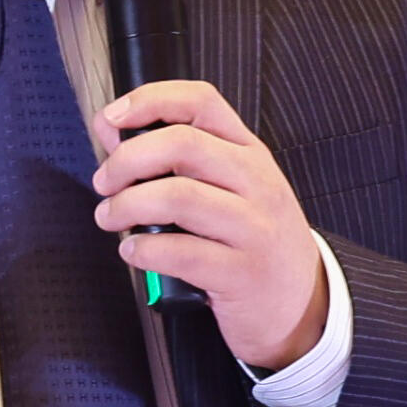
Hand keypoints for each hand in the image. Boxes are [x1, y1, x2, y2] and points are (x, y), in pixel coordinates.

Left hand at [88, 82, 328, 370]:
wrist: (302, 305)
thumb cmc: (252, 241)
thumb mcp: (230, 190)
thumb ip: (176, 160)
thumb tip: (112, 134)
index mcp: (249, 153)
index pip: (201, 102)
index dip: (149, 101)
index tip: (112, 118)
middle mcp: (256, 183)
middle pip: (182, 145)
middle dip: (127, 160)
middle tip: (104, 183)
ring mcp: (254, 228)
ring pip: (178, 197)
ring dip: (126, 206)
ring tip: (110, 218)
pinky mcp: (243, 273)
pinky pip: (181, 253)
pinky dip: (143, 251)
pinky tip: (132, 252)